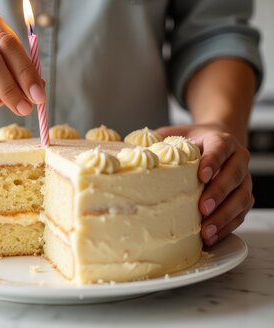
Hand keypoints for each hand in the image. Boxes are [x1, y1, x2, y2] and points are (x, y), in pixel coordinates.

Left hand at [157, 124, 252, 245]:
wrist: (219, 142)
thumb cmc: (193, 141)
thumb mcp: (176, 134)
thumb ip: (157, 139)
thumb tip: (127, 148)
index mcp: (221, 140)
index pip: (220, 149)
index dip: (213, 161)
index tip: (202, 174)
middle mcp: (237, 159)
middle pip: (234, 176)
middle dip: (218, 193)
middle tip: (202, 207)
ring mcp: (244, 179)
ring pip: (241, 197)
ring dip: (224, 215)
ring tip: (206, 231)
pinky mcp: (244, 196)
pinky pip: (241, 213)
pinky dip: (228, 226)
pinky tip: (212, 236)